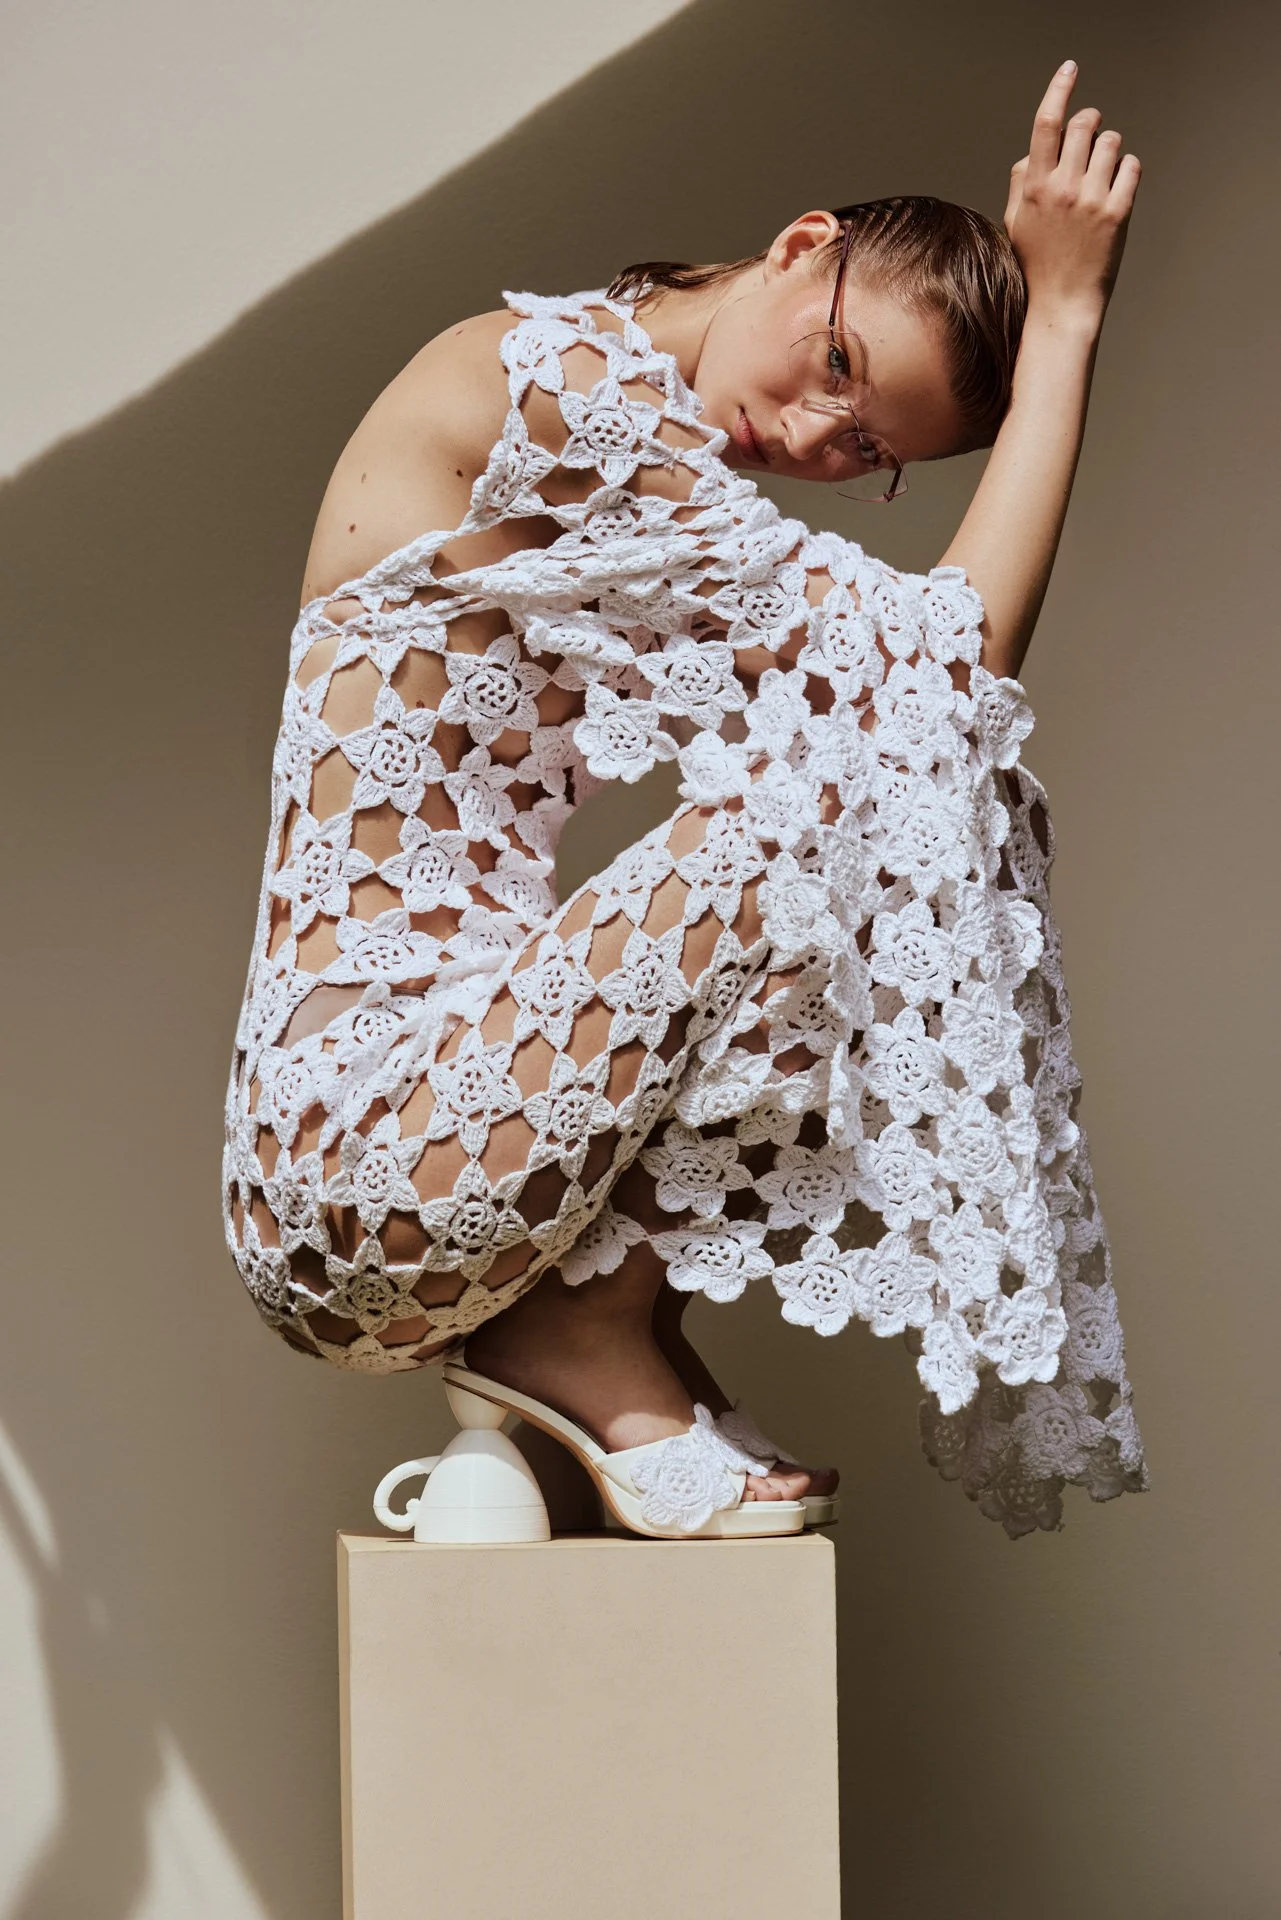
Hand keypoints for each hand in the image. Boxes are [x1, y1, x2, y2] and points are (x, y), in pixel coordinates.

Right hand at [1004, 62, 1140, 328]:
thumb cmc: (1035, 264)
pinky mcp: (1118, 212)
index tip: (1070, 70)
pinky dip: (1127, 169)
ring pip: (1111, 142)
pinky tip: (1117, 187)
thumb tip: (1031, 152)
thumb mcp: (1016, 222)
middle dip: (1090, 122)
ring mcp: (1092, 199)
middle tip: (1091, 134)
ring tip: (1102, 171)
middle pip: (1085, 124)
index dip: (1059, 90)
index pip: (1047, 123)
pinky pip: (1131, 166)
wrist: (1060, 304)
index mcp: (1034, 186)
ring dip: (1109, 148)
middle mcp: (1063, 187)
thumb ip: (1021, 181)